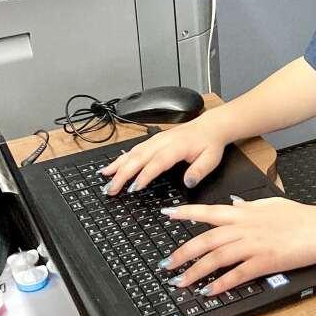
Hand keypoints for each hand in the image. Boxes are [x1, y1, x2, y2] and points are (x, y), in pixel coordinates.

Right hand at [99, 120, 225, 194]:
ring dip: (118, 165)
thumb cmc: (210, 143)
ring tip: (104, 178)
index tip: (133, 188)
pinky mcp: (154, 140)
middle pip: (139, 157)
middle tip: (111, 189)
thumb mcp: (211, 158)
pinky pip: (135, 149)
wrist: (211, 126)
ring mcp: (157, 139)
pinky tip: (112, 166)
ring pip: (133, 152)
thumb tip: (188, 182)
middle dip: (123, 174)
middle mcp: (163, 141)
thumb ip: (199, 171)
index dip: (145, 175)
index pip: (158, 162)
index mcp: (177, 146)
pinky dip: (121, 158)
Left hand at [158, 197, 315, 295]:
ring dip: (196, 271)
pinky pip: (237, 274)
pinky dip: (221, 283)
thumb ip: (249, 206)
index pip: (209, 211)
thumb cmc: (300, 217)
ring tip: (181, 282)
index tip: (167, 214)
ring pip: (217, 258)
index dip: (186, 213)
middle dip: (182, 252)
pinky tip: (209, 290)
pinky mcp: (265, 262)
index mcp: (245, 213)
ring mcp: (254, 245)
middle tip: (166, 264)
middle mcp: (245, 228)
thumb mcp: (271, 204)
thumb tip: (233, 204)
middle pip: (206, 239)